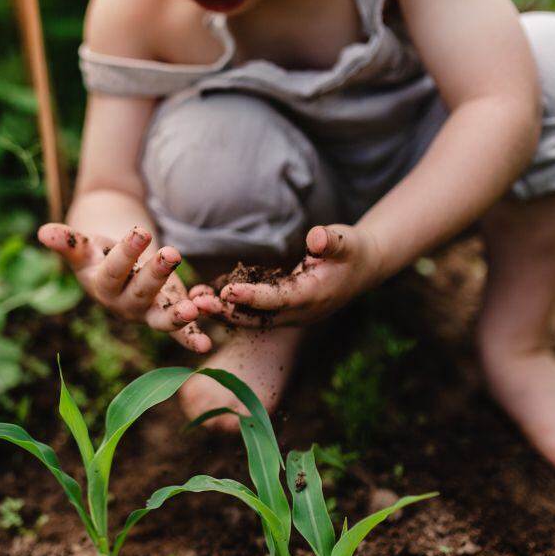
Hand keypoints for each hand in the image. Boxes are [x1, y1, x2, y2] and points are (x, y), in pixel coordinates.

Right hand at [38, 223, 211, 352]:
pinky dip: (196, 334)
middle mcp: (124, 305)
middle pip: (141, 292)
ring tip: (197, 307)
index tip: (141, 230)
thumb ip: (68, 242)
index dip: (127, 252)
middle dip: (157, 275)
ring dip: (180, 316)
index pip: (114, 269)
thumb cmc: (97, 256)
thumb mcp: (83, 247)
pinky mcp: (168, 317)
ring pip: (162, 319)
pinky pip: (182, 332)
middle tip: (172, 253)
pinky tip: (211, 327)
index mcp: (102, 286)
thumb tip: (43, 232)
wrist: (114, 271)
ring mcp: (148, 314)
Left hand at [191, 225, 382, 327]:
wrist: (362, 268)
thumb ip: (331, 241)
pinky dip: (228, 306)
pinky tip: (202, 297)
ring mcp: (289, 314)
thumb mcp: (347, 240)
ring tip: (191, 300)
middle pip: (257, 316)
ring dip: (222, 311)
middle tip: (195, 302)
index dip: (253, 296)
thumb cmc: (353, 250)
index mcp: (313, 295)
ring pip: (250, 317)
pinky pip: (251, 312)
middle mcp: (299, 312)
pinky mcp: (280, 309)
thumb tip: (317, 237)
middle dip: (226, 310)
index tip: (228, 290)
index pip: (279, 299)